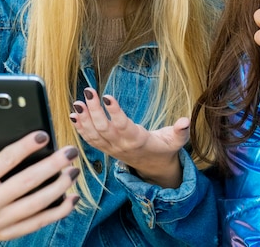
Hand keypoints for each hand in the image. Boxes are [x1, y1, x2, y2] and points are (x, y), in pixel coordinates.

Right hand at [0, 107, 78, 240]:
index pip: (5, 161)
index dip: (25, 147)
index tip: (44, 135)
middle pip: (26, 182)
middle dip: (52, 165)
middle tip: (71, 151)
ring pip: (36, 204)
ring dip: (60, 187)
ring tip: (74, 170)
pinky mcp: (9, 233)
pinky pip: (39, 222)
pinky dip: (59, 211)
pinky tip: (73, 198)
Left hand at [70, 88, 188, 187]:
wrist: (154, 166)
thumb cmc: (166, 148)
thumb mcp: (177, 141)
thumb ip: (181, 131)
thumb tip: (185, 121)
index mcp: (138, 140)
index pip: (123, 126)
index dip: (114, 112)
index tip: (106, 96)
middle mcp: (122, 145)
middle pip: (104, 128)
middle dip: (94, 110)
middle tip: (88, 91)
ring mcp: (112, 148)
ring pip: (94, 134)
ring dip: (84, 119)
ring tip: (77, 102)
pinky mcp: (106, 148)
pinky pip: (90, 140)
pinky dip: (80, 128)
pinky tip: (73, 115)